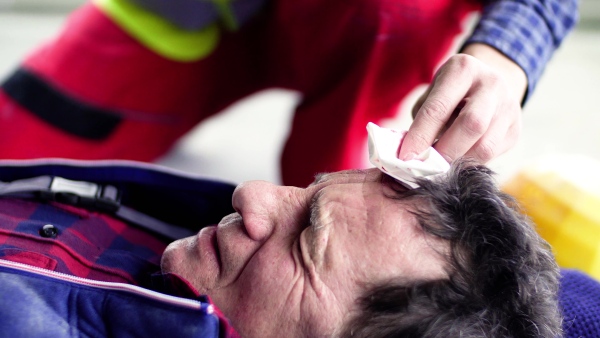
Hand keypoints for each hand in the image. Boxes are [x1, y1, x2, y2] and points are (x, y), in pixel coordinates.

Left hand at [398, 43, 526, 162]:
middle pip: (471, 125)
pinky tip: (458, 160)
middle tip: (426, 166)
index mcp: (463, 69)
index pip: (439, 107)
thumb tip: (413, 154)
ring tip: (440, 165)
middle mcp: (491, 84)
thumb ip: (422, 119)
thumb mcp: (432, 94)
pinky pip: (492, 154)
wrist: (489, 83)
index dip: (421, 135)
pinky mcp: (515, 129)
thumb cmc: (451, 92)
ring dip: (458, 161)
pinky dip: (470, 163)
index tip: (406, 156)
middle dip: (445, 151)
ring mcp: (509, 106)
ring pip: (484, 145)